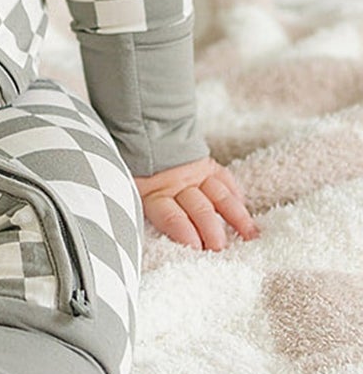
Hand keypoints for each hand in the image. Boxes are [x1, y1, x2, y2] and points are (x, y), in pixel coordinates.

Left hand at [133, 157, 258, 250]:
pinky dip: (235, 195)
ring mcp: (195, 174)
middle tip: (220, 248)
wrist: (139, 125)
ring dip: (236, 217)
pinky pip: (225, 180)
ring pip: (219, 197)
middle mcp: (177, 184)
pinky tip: (244, 208)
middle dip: (210, 230)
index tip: (194, 247)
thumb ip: (131, 202)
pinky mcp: (207, 166)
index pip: (170, 215)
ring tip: (250, 236)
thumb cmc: (129, 163)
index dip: (183, 231)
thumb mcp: (123, 182)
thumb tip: (129, 234)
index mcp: (152, 192)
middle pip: (198, 210)